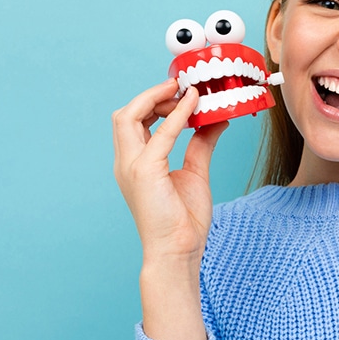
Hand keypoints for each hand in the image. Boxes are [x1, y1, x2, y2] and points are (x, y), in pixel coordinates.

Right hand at [112, 79, 228, 262]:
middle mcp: (126, 162)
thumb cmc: (183, 219)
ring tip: (183, 91)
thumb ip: (201, 143)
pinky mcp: (145, 172)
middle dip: (151, 96)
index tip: (180, 92)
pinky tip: (194, 105)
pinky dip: (178, 115)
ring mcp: (132, 167)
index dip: (153, 102)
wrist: (179, 250)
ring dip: (155, 98)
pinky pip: (160, 133)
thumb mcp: (195, 172)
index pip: (132, 121)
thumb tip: (214, 119)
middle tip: (181, 89)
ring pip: (127, 117)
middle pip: (124, 114)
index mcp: (135, 163)